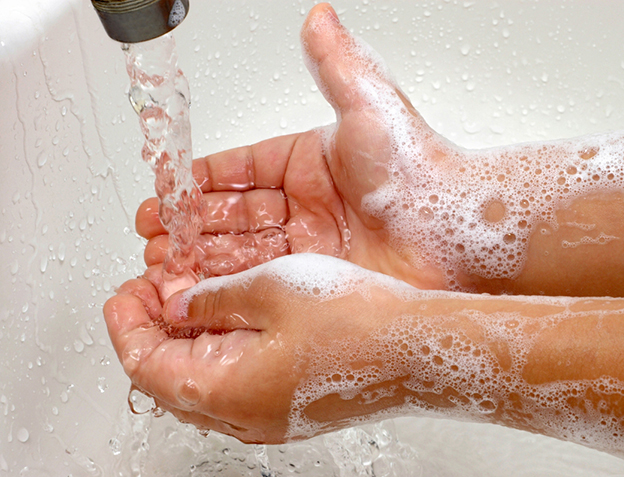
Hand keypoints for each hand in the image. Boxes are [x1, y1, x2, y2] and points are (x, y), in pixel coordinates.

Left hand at [104, 254, 412, 443]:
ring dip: (189, 341)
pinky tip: (235, 319)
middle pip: (172, 380)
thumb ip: (214, 299)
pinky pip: (239, 383)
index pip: (146, 366)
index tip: (124, 293)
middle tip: (153, 291)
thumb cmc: (357, 323)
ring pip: (205, 382)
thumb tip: (182, 303)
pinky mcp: (295, 406)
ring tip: (191, 298)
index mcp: (227, 391)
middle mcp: (244, 416)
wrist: (419, 349)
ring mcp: (271, 416)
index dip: (127, 326)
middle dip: (155, 332)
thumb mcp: (271, 290)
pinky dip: (222, 352)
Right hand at [136, 3, 449, 290]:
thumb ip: (335, 65)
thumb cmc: (418, 170)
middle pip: (232, 214)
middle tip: (155, 236)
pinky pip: (263, 282)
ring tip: (163, 266)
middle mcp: (306, 205)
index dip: (198, 182)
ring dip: (201, 258)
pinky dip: (228, 286)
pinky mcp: (319, 280)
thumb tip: (318, 17)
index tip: (164, 191)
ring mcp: (311, 245)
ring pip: (241, 251)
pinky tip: (199, 292)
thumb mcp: (367, 107)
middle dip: (189, 226)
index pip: (238, 170)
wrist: (457, 230)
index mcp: (307, 163)